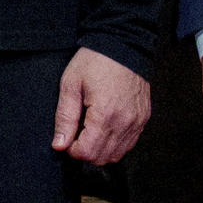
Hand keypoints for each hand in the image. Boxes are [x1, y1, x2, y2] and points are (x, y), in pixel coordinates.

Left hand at [54, 48, 153, 165]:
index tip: (67, 138)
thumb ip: (65, 118)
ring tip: (90, 130)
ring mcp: (137, 121)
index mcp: (104, 114)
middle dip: (85, 151)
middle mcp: (125, 122)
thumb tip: (59, 145)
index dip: (72, 150)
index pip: (87, 152)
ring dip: (100, 149)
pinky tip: (105, 128)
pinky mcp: (143, 118)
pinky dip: (115, 143)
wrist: (123, 45)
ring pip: (117, 154)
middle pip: (102, 157)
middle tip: (77, 133)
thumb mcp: (71, 85)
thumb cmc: (95, 62)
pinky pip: (129, 144)